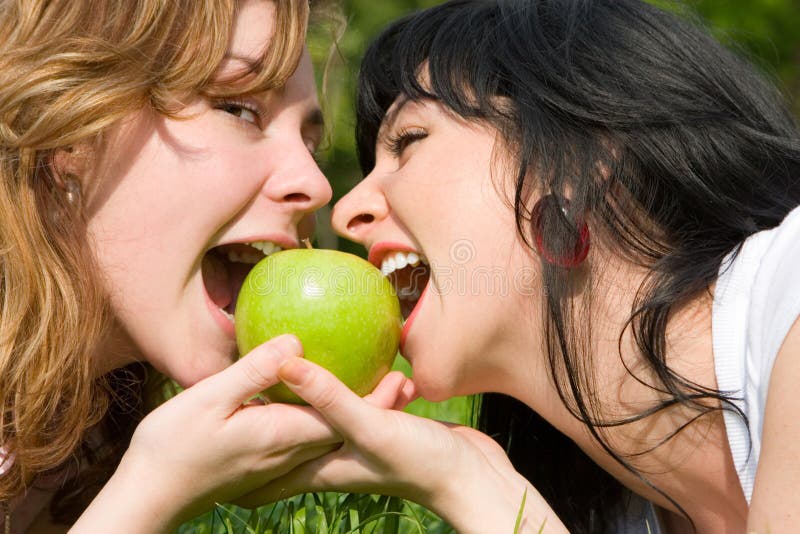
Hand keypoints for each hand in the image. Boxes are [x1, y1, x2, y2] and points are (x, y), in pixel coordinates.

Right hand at [72, 335, 409, 532]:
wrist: (148, 497)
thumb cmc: (171, 447)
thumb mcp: (209, 399)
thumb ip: (256, 372)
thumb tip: (297, 342)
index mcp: (283, 435)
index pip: (344, 416)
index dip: (375, 399)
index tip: (401, 376)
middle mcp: (288, 453)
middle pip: (344, 428)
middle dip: (375, 408)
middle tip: (402, 381)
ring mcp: (276, 462)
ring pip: (327, 435)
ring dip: (353, 415)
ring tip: (375, 389)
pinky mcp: (262, 463)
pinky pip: (304, 438)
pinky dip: (323, 419)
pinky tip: (316, 402)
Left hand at [236, 356, 567, 533]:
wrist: (473, 477)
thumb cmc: (420, 463)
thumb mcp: (369, 428)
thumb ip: (328, 398)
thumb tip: (283, 360)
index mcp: (320, 464)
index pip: (263, 466)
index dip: (233, 457)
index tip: (204, 440)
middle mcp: (335, 455)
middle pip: (287, 439)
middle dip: (265, 421)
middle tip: (239, 398)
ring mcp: (361, 442)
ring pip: (325, 417)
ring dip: (311, 398)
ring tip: (289, 371)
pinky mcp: (386, 426)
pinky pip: (361, 401)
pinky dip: (356, 383)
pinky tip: (363, 358)